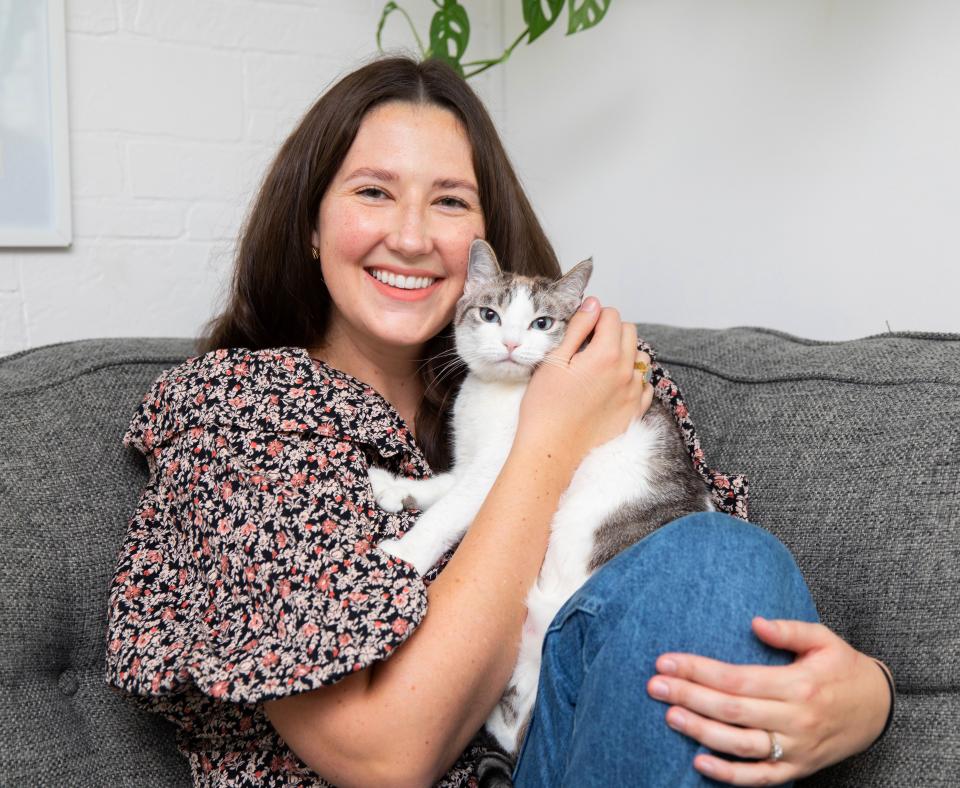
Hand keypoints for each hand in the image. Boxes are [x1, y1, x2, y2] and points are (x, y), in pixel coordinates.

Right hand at [516, 297, 653, 465]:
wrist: (551, 452)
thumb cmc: (545, 407)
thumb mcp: (554, 360)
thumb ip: (578, 328)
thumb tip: (593, 304)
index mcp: (606, 355)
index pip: (612, 316)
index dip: (594, 317)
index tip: (580, 329)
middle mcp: (626, 372)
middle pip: (630, 332)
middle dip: (611, 331)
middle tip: (586, 346)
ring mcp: (633, 393)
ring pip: (641, 358)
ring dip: (625, 354)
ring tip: (599, 367)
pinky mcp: (634, 412)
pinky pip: (644, 386)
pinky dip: (632, 380)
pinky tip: (611, 387)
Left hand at [646, 617, 890, 784]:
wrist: (879, 709)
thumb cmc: (843, 667)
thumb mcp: (824, 639)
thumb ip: (789, 629)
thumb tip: (754, 622)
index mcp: (799, 685)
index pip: (737, 679)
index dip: (698, 671)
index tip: (666, 661)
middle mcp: (796, 720)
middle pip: (732, 711)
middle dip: (689, 697)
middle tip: (654, 686)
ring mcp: (796, 749)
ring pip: (741, 746)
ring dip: (701, 732)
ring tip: (669, 716)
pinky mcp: (798, 769)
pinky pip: (760, 778)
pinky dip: (729, 774)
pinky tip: (698, 761)